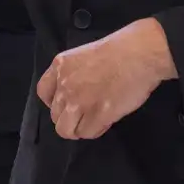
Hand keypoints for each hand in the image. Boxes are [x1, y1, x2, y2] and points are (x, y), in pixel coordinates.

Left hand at [36, 19, 177, 139]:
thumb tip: (74, 93)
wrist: (141, 53)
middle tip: (86, 113)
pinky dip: (95, 131)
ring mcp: (79, 102)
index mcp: (60, 66)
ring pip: (66, 130)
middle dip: (69, 117)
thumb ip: (73, 74)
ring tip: (93, 122)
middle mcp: (64, 86)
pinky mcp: (97, 115)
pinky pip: (86, 133)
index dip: (55, 102)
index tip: (67, 104)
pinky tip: (106, 122)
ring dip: (78, 128)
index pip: (43, 93)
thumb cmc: (120, 49)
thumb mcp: (84, 54)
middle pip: (55, 115)